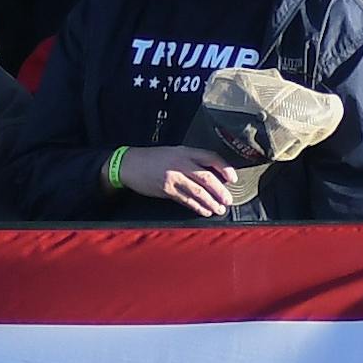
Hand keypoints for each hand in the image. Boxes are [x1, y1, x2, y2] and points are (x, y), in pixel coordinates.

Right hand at [115, 146, 239, 216]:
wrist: (129, 164)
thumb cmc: (153, 158)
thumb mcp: (174, 152)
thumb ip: (191, 161)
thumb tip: (212, 175)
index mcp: (185, 151)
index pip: (211, 157)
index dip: (225, 168)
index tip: (233, 178)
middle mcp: (181, 163)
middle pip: (207, 177)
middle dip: (220, 191)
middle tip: (228, 200)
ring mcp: (173, 177)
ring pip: (198, 191)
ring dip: (211, 202)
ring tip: (219, 209)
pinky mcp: (166, 189)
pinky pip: (186, 200)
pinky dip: (197, 207)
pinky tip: (204, 211)